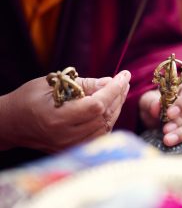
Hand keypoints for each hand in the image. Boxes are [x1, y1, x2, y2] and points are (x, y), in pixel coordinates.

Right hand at [0, 70, 130, 151]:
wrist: (13, 123)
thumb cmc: (29, 99)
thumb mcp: (53, 84)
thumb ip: (84, 84)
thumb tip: (111, 82)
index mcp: (58, 118)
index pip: (96, 105)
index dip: (113, 90)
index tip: (124, 76)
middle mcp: (66, 136)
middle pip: (104, 116)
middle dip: (118, 96)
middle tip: (125, 81)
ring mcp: (70, 146)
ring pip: (105, 126)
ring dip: (116, 107)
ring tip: (121, 90)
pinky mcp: (73, 149)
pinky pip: (100, 134)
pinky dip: (109, 119)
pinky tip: (112, 106)